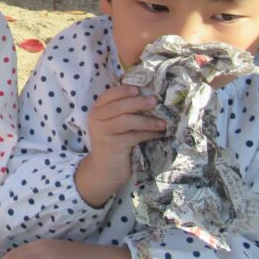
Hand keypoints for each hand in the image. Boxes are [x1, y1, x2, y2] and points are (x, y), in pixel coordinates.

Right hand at [76, 85, 165, 206]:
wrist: (105, 170)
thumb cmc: (114, 143)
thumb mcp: (114, 125)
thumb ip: (122, 111)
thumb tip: (148, 96)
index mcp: (96, 111)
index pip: (107, 95)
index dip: (122, 91)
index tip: (138, 89)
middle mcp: (96, 119)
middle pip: (118, 106)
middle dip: (138, 103)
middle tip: (154, 101)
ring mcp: (103, 132)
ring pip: (126, 120)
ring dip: (146, 120)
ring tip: (162, 122)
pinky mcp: (112, 145)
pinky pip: (133, 136)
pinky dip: (148, 134)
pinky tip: (158, 134)